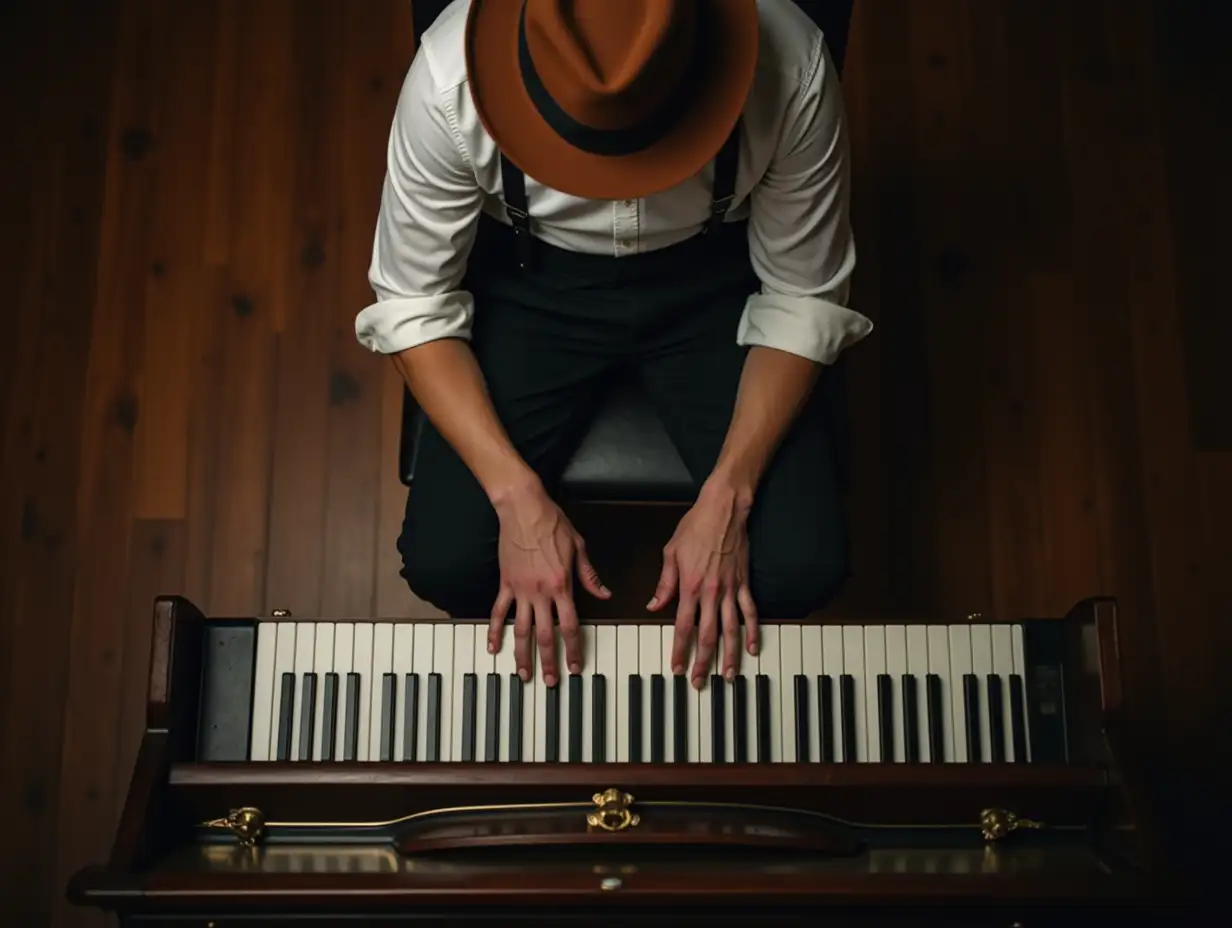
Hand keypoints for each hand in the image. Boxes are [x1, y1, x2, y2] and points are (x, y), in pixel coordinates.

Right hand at [488, 482, 609, 685]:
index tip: (576, 665)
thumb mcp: (579, 547)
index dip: (574, 649)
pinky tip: (492, 647)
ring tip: (523, 674)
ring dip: (522, 655)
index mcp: (562, 585)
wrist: (523, 508)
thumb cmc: (552, 523)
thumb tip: (604, 594)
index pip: (570, 626)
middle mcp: (541, 592)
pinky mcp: (505, 583)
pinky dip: (494, 630)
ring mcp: (520, 589)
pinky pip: (498, 611)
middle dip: (549, 661)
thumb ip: (590, 575)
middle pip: (545, 635)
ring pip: (521, 629)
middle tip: (551, 682)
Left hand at [646, 481, 758, 687]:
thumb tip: (653, 605)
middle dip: (703, 662)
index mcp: (690, 586)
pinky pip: (750, 612)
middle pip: (707, 635)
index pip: (682, 626)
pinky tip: (753, 648)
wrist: (723, 510)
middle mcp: (711, 592)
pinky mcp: (744, 583)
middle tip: (699, 682)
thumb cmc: (695, 528)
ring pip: (731, 629)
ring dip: (730, 655)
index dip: (679, 650)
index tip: (675, 667)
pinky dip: (754, 631)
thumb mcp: (670, 553)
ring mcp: (730, 589)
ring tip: (728, 676)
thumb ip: (664, 584)